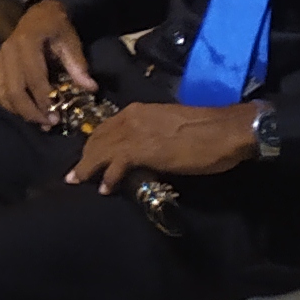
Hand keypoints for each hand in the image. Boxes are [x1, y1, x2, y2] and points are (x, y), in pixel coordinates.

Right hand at [0, 0, 93, 123]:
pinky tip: (16, 109)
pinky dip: (0, 103)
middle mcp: (7, 51)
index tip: (56, 116)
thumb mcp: (70, 40)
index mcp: (27, 42)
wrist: (39, 14)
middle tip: (47, 123)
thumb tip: (90, 88)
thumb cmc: (56, 26)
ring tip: (36, 119)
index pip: (33, 78)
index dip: (44, 100)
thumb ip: (78, 64)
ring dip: (16, 111)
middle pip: (13, 91)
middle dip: (30, 112)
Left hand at [71, 98, 262, 188]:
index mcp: (138, 110)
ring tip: (79, 181)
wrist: (224, 130)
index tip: (88, 156)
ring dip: (88, 167)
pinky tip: (105, 188)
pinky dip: (108, 177)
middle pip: (98, 138)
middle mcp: (131, 118)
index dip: (95, 143)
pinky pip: (115, 164)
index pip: (106, 127)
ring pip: (100, 150)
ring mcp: (135, 133)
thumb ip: (151, 134)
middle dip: (85, 156)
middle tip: (75, 174)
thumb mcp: (169, 126)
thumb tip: (143, 150)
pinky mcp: (142, 150)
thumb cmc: (205, 129)